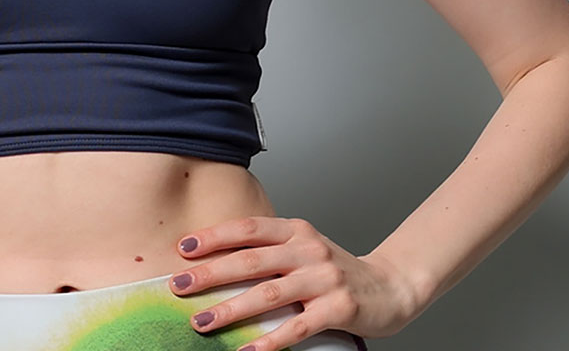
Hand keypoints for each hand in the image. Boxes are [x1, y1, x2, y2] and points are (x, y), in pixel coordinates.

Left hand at [168, 216, 419, 347]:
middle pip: (251, 260)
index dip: (214, 236)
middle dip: (210, 273)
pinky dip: (270, 340)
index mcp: (295, 230)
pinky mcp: (338, 309)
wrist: (390, 286)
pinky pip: (297, 326)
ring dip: (231, 309)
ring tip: (202, 322)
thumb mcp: (303, 249)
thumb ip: (270, 251)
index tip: (183, 248)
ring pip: (269, 294)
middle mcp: (308, 249)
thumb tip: (216, 262)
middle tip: (178, 285)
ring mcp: (324, 278)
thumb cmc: (334, 270)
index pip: (248, 228)